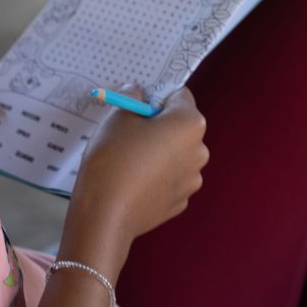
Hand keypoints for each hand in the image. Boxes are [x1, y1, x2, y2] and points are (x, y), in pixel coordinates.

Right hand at [60, 88, 208, 273]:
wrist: (105, 214)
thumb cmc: (113, 158)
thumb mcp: (118, 116)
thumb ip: (132, 96)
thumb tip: (138, 92)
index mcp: (190, 124)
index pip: (178, 95)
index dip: (154, 97)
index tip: (133, 107)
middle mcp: (200, 151)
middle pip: (178, 126)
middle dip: (156, 125)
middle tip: (126, 132)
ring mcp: (192, 180)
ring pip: (174, 153)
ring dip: (156, 151)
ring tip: (127, 160)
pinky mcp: (179, 202)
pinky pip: (169, 178)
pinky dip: (154, 175)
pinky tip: (132, 181)